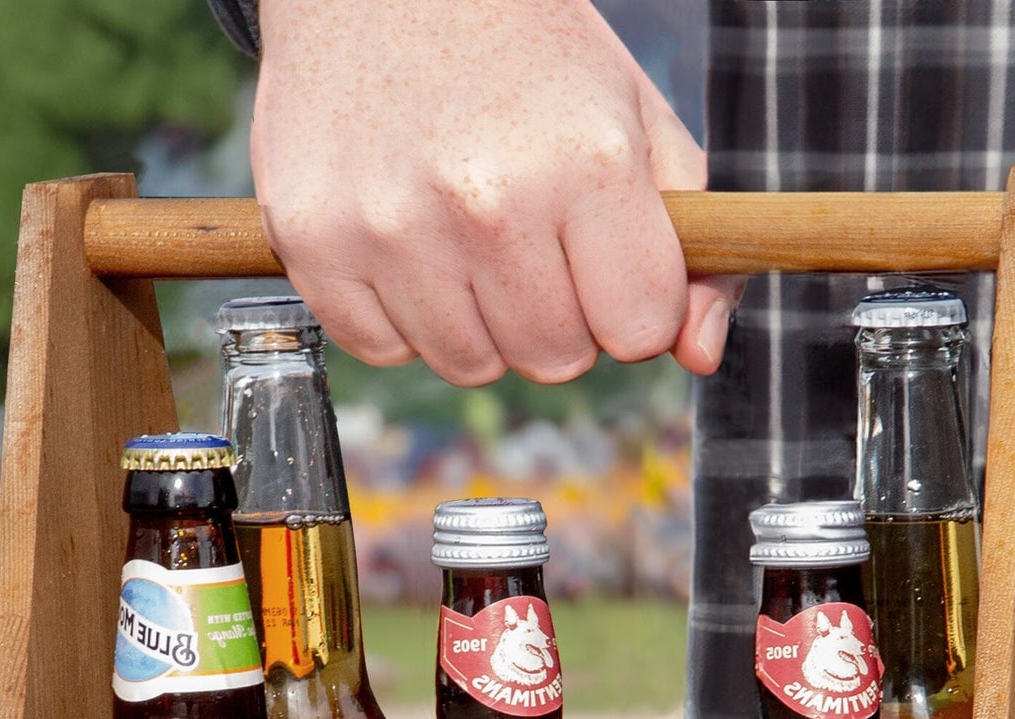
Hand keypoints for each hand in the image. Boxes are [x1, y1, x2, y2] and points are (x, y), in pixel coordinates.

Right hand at [253, 0, 740, 384]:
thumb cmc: (525, 58)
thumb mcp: (635, 123)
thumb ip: (694, 245)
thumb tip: (699, 354)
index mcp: (587, 164)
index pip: (639, 330)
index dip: (631, 305)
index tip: (606, 262)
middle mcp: (486, 202)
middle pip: (555, 360)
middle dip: (558, 317)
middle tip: (532, 239)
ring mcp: (390, 226)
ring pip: (470, 365)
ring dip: (479, 322)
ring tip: (465, 236)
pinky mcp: (314, 241)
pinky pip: (382, 350)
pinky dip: (400, 315)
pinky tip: (407, 242)